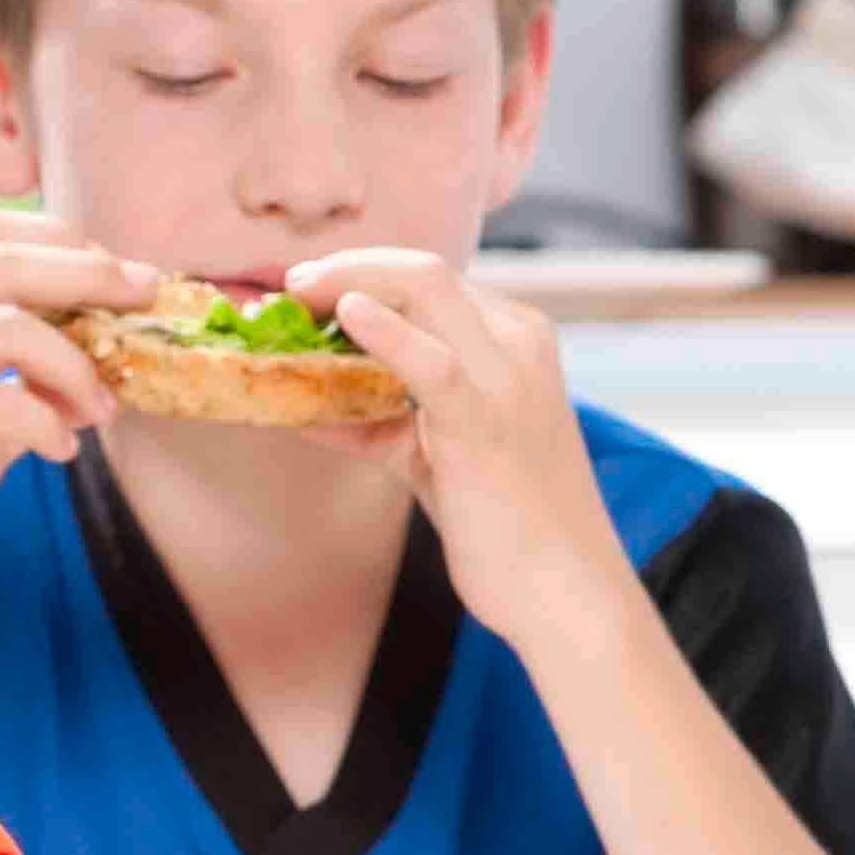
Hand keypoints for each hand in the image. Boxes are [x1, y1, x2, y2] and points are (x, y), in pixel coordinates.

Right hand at [0, 208, 165, 654]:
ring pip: (9, 325)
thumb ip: (21, 375)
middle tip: (147, 290)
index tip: (114, 272)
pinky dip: (46, 422)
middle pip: (1, 261)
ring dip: (77, 365)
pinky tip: (60, 452)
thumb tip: (103, 344)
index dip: (55, 240)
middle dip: (90, 273)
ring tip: (103, 410)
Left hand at [279, 249, 618, 652]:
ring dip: (347, 281)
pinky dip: (383, 331)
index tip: (309, 290)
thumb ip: (383, 421)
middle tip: (290, 287)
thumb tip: (304, 407)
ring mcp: (507, 377)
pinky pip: (430, 360)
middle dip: (346, 266)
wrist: (564, 588)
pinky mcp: (484, 421)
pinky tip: (346, 314)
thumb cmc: (507, 526)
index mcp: (520, 341)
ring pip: (425, 287)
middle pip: (423, 270)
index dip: (363, 272)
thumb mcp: (438, 455)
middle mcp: (520, 344)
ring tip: (295, 297)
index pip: (433, 281)